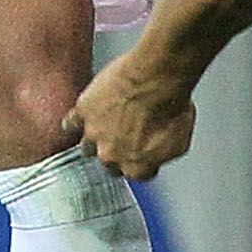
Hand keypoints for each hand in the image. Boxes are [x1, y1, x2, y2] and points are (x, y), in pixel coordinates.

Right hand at [69, 54, 197, 182]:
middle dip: (116, 150)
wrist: (157, 79)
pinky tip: (80, 117)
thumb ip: (164, 153)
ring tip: (104, 126)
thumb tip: (160, 151)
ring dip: (96, 138)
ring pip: (87, 146)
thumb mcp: (180, 140)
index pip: (135, 173)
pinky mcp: (83, 112)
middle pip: (109, 161)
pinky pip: (71, 123)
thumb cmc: (171, 104)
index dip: (138, 160)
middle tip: (124, 136)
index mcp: (136, 167)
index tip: (141, 152)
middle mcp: (112, 156)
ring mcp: (94, 135)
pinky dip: (75, 121)